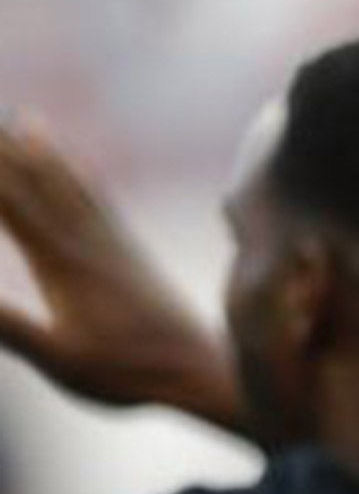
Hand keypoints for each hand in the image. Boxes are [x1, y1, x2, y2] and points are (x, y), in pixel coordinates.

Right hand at [0, 113, 238, 423]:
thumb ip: (9, 326)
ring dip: (42, 152)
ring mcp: (112, 244)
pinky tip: (77, 166)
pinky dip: (79, 176)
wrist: (203, 371)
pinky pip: (99, 200)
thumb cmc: (129, 374)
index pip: (6, 202)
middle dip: (5, 151)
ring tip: (24, 120)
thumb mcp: (59, 359)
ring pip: (69, 185)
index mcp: (62, 262)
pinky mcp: (130, 252)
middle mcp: (86, 242)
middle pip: (37, 182)